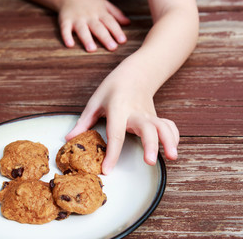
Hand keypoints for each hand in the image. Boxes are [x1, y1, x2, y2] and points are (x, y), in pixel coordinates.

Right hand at [57, 0, 129, 51]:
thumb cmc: (89, 1)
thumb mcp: (103, 4)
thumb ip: (115, 14)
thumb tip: (128, 23)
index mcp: (100, 12)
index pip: (110, 22)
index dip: (117, 31)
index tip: (122, 41)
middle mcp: (89, 16)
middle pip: (98, 27)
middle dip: (105, 37)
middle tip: (112, 48)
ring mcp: (77, 18)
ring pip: (82, 29)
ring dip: (87, 39)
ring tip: (92, 49)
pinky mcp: (65, 20)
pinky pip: (65, 29)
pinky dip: (66, 36)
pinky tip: (69, 45)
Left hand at [65, 55, 178, 173]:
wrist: (135, 73)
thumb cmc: (113, 87)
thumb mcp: (95, 101)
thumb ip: (84, 121)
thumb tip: (69, 138)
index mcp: (118, 108)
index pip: (115, 134)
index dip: (112, 153)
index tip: (107, 170)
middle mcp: (136, 112)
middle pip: (147, 128)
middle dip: (150, 145)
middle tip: (149, 161)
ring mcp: (149, 114)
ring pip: (163, 127)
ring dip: (169, 141)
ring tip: (172, 157)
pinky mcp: (156, 116)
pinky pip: (168, 126)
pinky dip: (173, 136)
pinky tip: (172, 149)